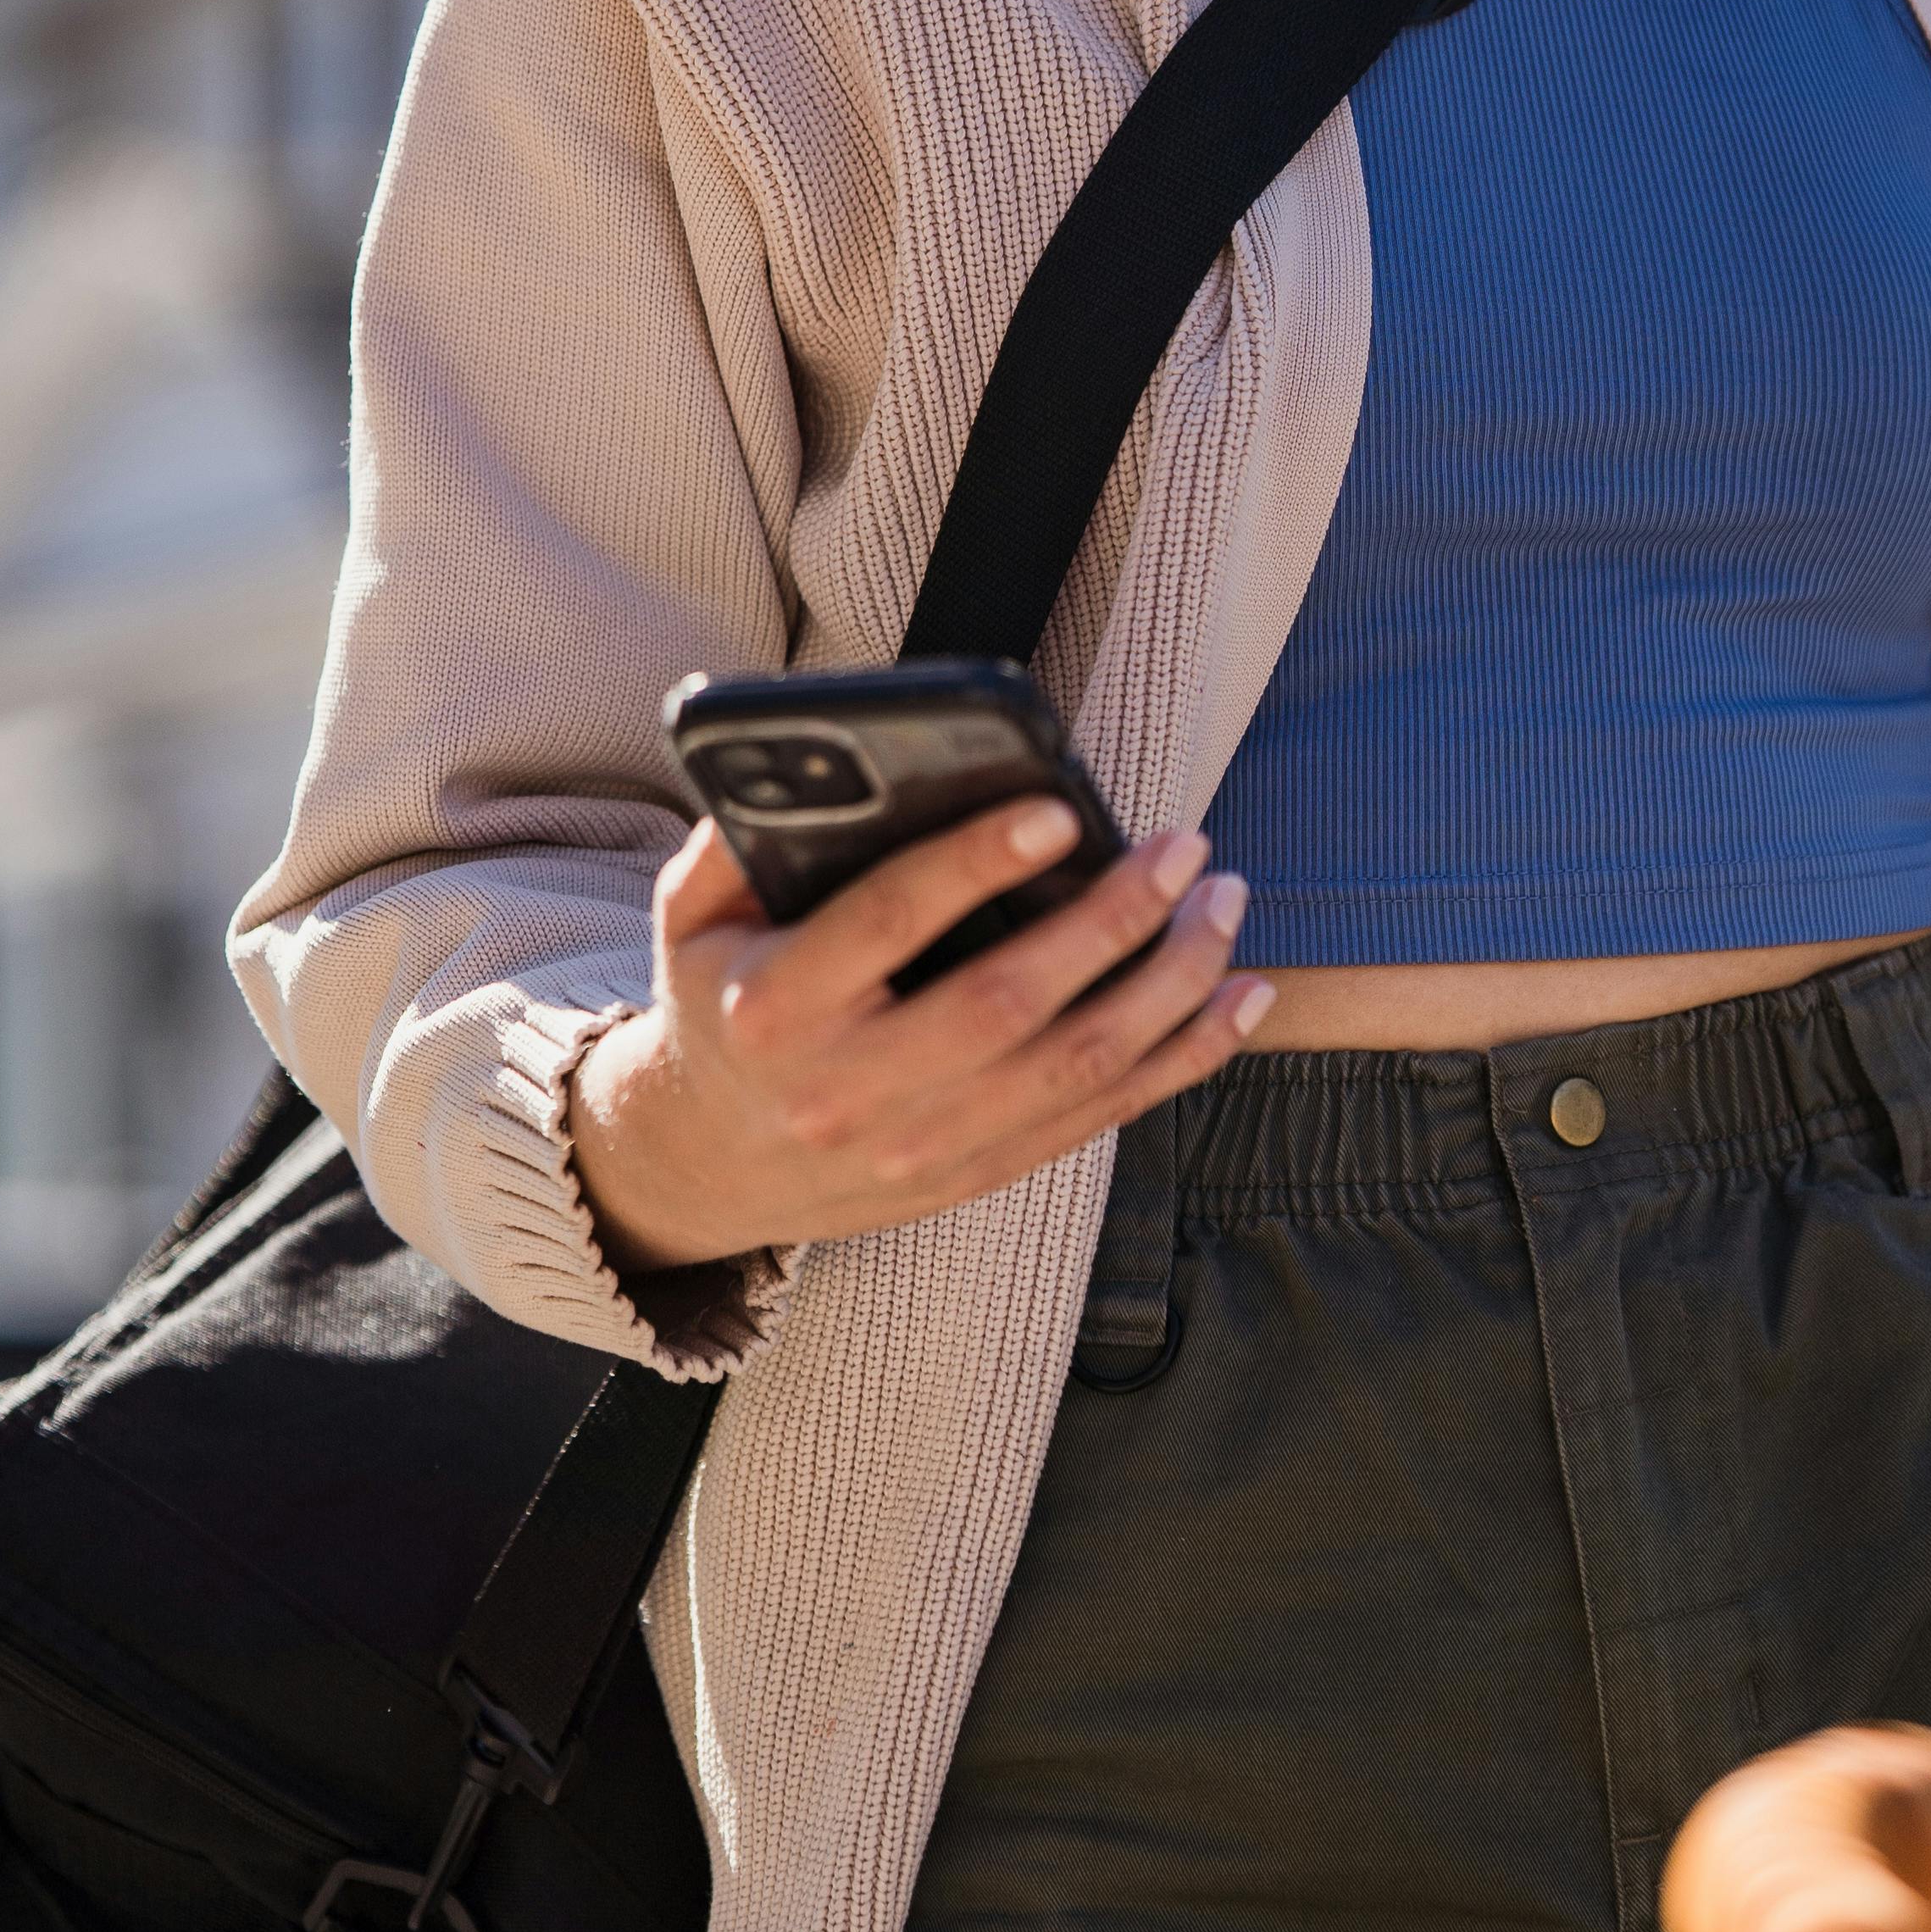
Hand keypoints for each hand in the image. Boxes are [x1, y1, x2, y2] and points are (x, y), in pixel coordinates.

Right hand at [570, 794, 1268, 1274]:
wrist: (702, 1163)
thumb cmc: (717, 1001)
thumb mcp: (691, 916)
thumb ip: (737, 836)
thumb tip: (824, 757)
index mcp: (776, 1008)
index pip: (888, 924)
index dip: (974, 864)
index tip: (1058, 810)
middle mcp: (851, 1090)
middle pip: (1006, 1005)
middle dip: (1111, 923)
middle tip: (1184, 849)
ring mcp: (919, 1147)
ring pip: (1073, 1070)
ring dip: (1170, 988)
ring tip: (1223, 905)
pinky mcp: (973, 1174)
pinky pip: (1098, 1119)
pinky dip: (1182, 1061)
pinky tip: (1239, 998)